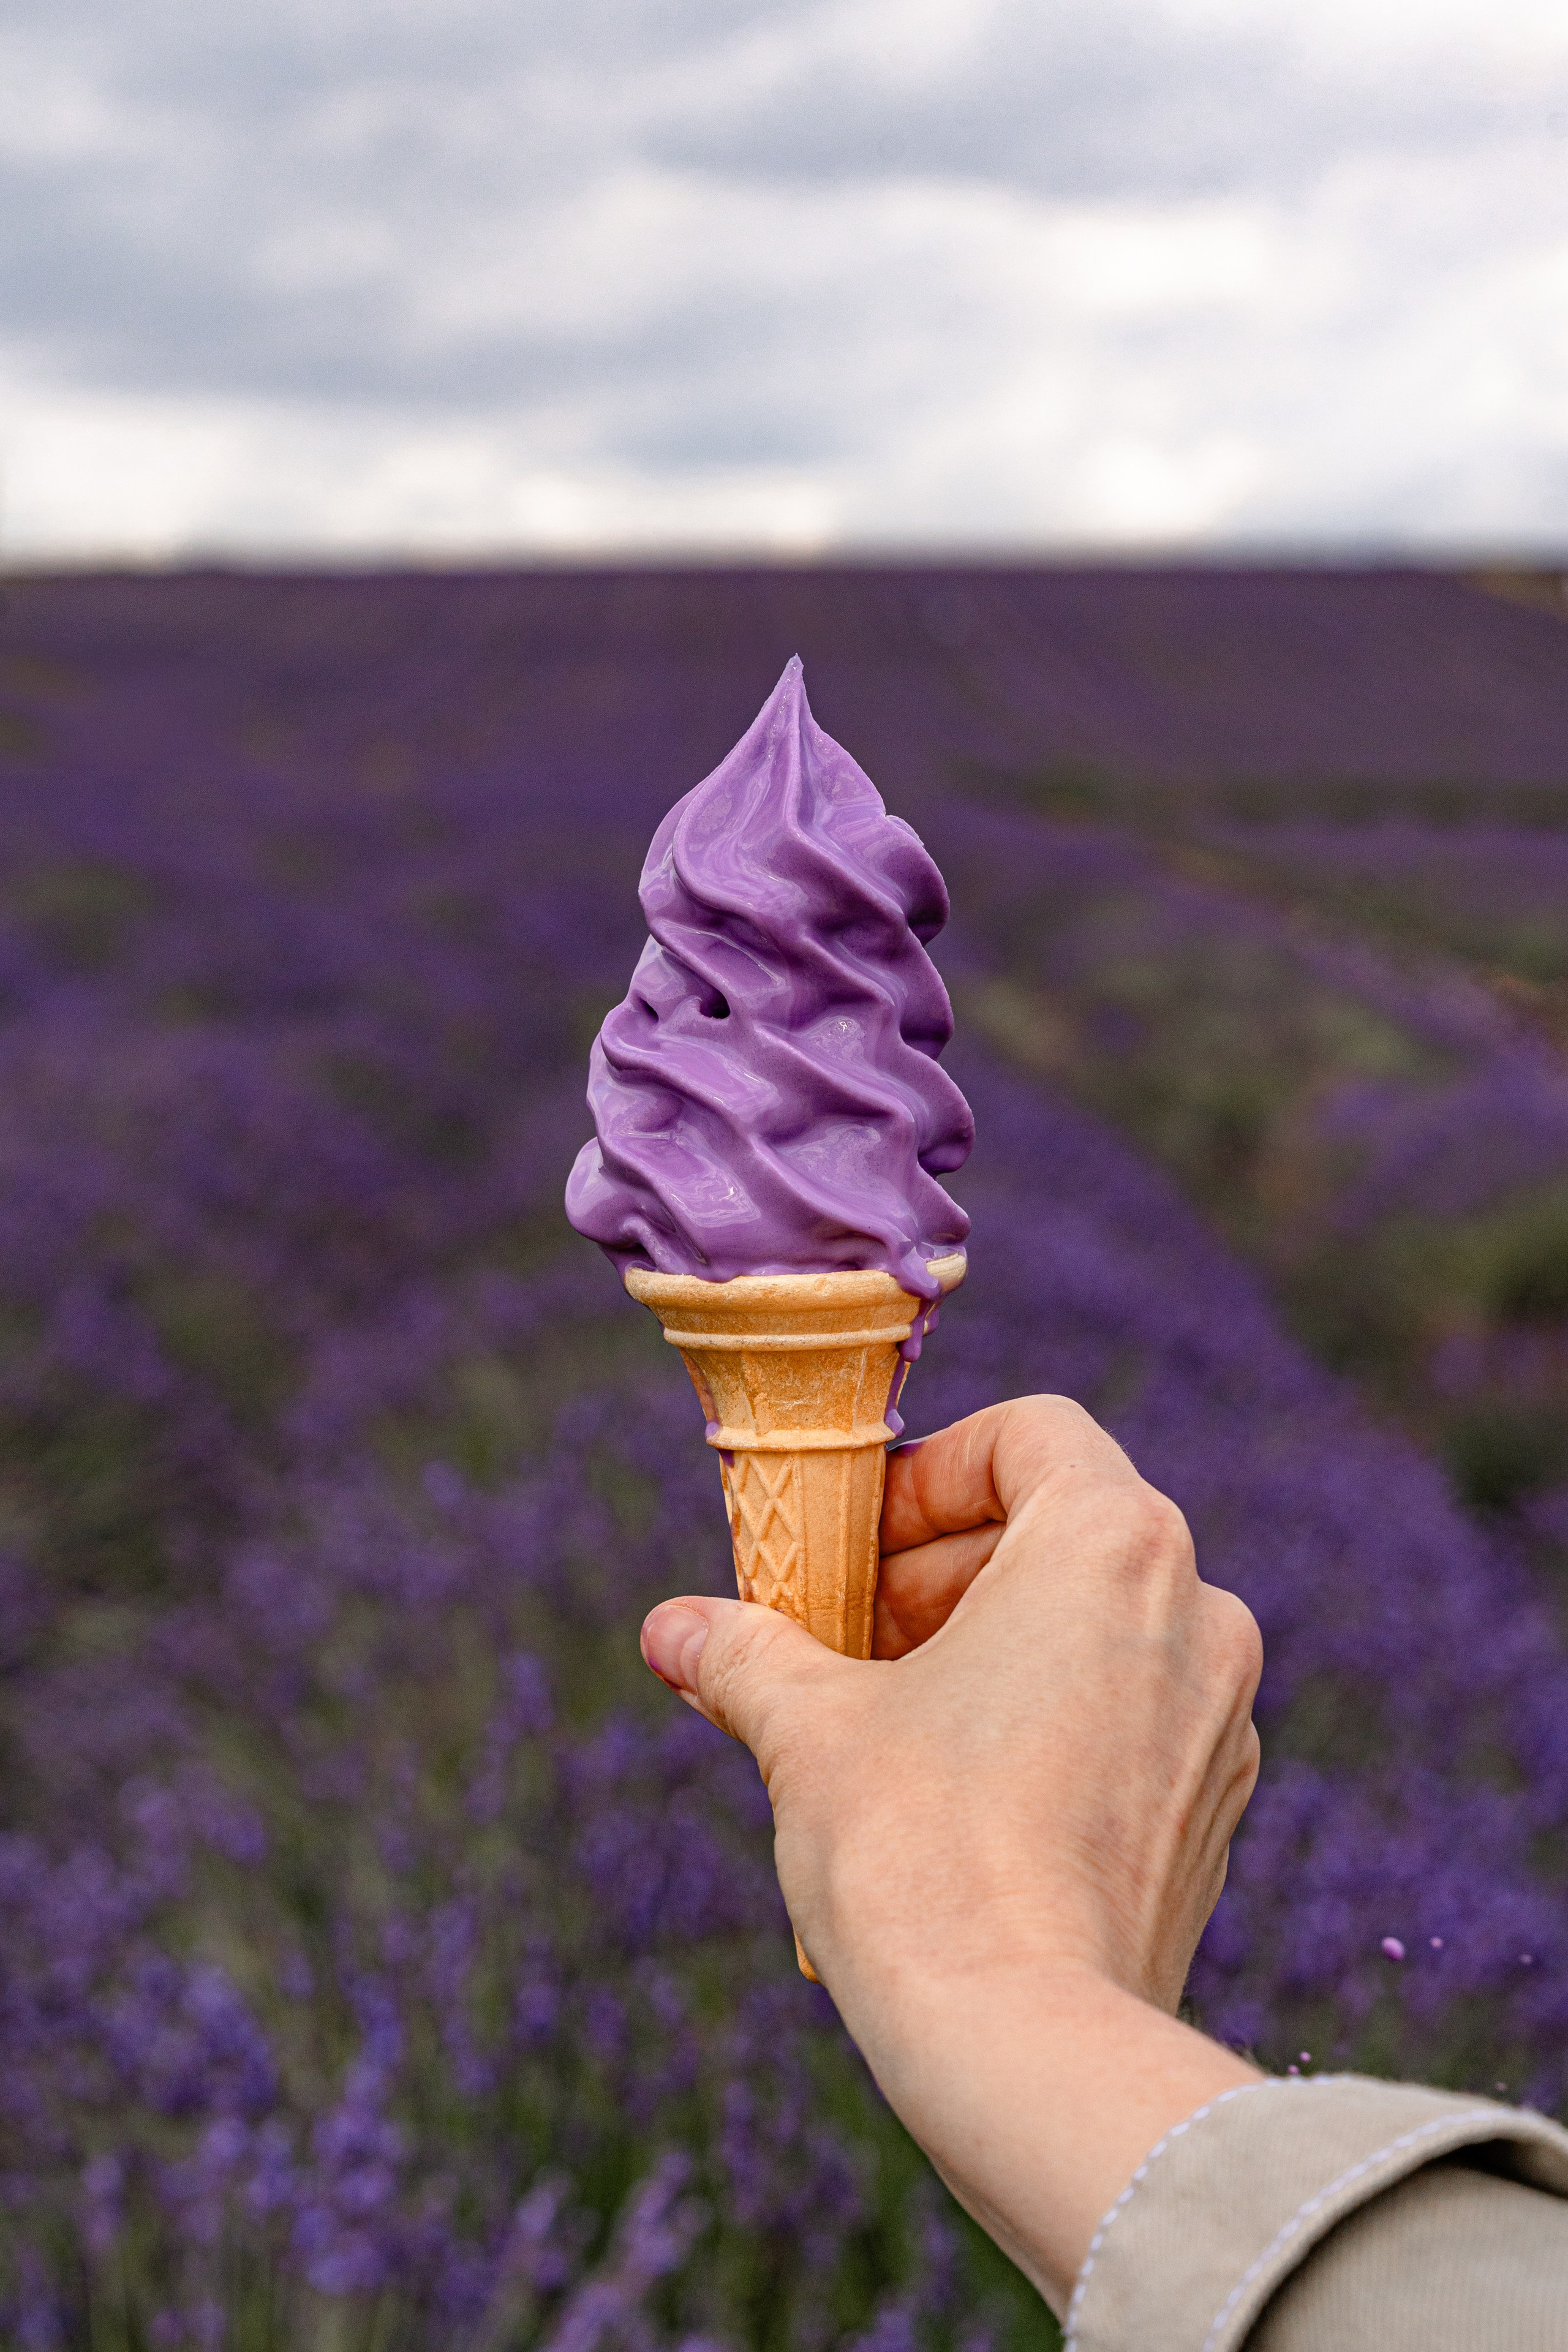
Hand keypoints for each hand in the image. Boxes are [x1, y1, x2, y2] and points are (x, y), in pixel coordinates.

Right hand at [639, 1396, 1264, 2310]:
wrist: (1029, 2048)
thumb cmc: (919, 1853)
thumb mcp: (807, 1726)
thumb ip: (745, 1652)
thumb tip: (673, 1628)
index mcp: (1115, 1545)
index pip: (1031, 1435)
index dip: (931, 1471)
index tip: (859, 1542)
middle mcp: (1198, 1612)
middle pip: (1062, 1530)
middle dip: (943, 1569)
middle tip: (847, 1632)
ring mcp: (1223, 1718)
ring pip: (1098, 1629)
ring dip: (990, 1647)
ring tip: (886, 1715)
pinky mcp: (1214, 1812)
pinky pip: (1128, 1719)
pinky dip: (1046, 1721)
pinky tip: (955, 1791)